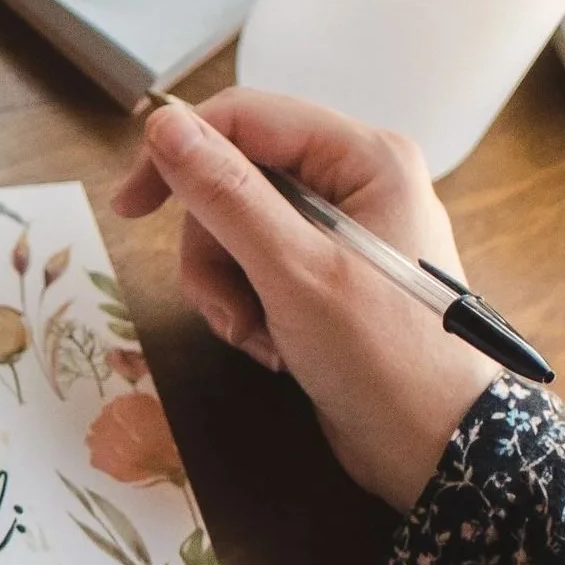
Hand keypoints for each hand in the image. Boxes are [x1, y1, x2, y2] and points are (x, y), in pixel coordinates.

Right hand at [108, 88, 498, 510]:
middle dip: (212, 250)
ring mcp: (340, 231)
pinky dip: (247, 310)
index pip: (244, 118)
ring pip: (236, 233)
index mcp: (362, 157)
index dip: (178, 154)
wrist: (435, 445)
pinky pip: (255, 271)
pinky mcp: (326, 277)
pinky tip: (271, 347)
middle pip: (233, 182)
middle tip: (225, 306)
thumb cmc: (382, 354)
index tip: (128, 208)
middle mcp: (353, 180)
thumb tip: (162, 124)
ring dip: (226, 290)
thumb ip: (227, 193)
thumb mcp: (293, 270)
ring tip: (253, 335)